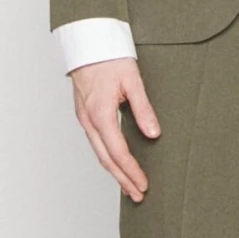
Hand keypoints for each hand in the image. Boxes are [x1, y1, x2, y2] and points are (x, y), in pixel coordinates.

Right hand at [69, 55, 159, 200]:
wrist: (88, 42)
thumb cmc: (110, 57)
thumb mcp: (133, 81)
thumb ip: (143, 109)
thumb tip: (154, 134)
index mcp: (101, 114)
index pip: (118, 152)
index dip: (131, 171)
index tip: (143, 185)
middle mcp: (89, 120)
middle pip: (106, 159)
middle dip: (122, 179)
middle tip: (138, 195)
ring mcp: (84, 119)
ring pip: (99, 153)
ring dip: (114, 172)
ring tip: (129, 186)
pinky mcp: (85, 115)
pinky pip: (95, 143)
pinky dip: (107, 158)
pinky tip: (116, 163)